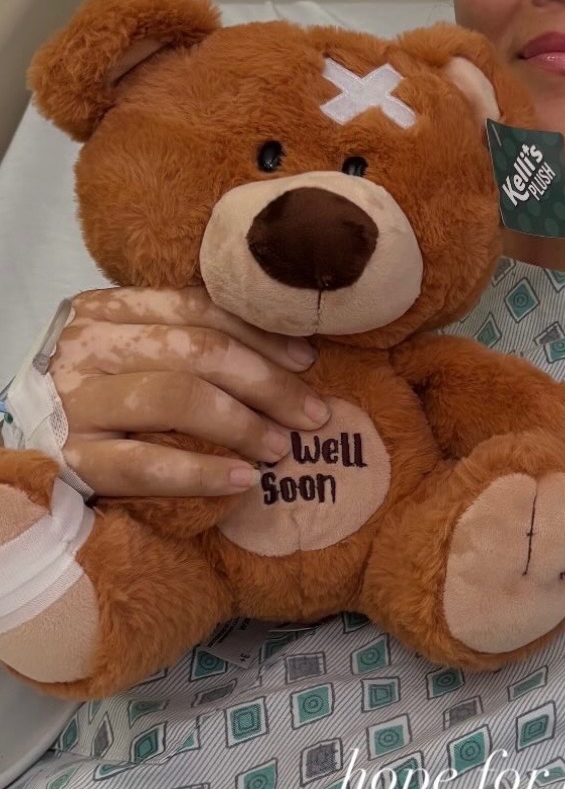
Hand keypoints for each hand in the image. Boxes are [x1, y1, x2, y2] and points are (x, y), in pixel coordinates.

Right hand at [48, 288, 329, 498]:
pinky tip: (244, 480)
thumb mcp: (128, 351)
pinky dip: (203, 472)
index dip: (260, 333)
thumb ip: (182, 338)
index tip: (307, 360)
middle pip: (196, 351)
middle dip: (266, 383)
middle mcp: (87, 347)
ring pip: (176, 398)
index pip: (197, 307)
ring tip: (281, 448)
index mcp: (105, 309)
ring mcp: (76, 403)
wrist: (23, 444)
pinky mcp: (73, 460)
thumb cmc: (94, 397)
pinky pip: (148, 464)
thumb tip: (288, 351)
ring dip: (242, 424)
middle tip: (312, 415)